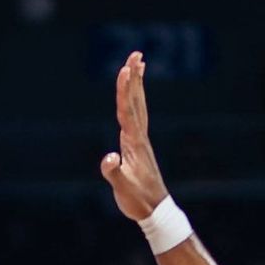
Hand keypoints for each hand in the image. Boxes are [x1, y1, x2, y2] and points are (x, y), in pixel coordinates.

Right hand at [100, 52, 172, 222]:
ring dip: (137, 84)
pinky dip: (136, 100)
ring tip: (138, 63)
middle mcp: (139, 137)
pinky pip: (137, 115)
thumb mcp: (123, 189)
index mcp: (134, 143)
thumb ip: (114, 173)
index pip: (127, 111)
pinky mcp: (139, 145)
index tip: (124, 69)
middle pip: (136, 101)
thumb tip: (108, 158)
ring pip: (139, 105)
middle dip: (135, 77)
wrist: (156, 210)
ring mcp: (141, 140)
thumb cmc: (138, 201)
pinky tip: (134, 95)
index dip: (124, 90)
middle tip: (136, 54)